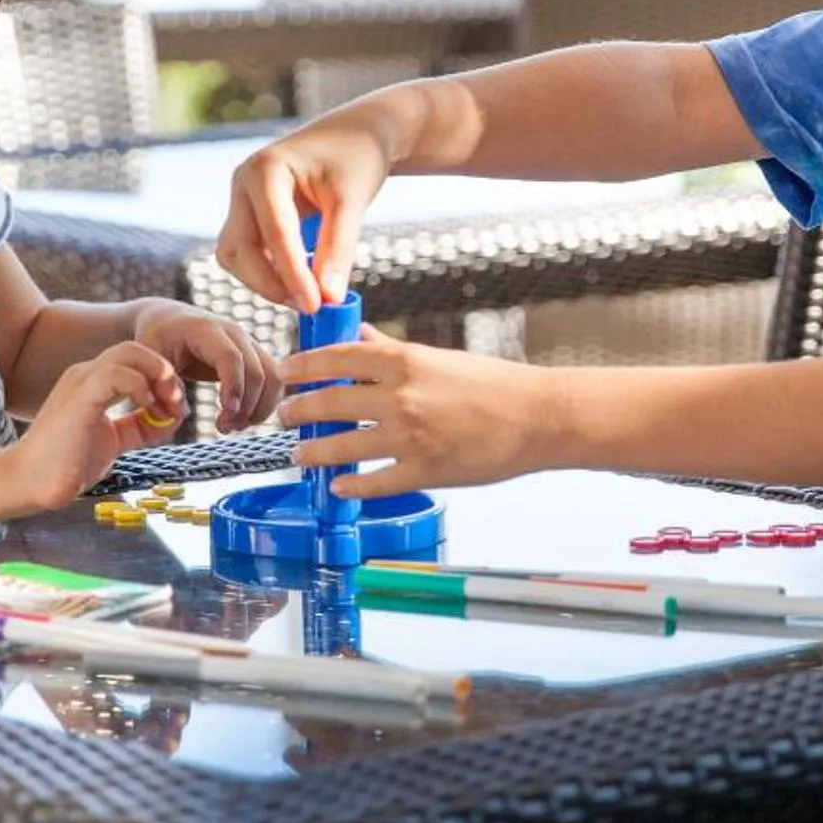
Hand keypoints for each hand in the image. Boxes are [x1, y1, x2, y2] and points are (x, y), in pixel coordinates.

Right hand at [7, 342, 182, 509]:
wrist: (30, 482)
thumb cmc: (67, 464)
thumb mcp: (114, 441)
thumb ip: (139, 427)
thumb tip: (170, 419)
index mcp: (92, 382)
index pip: (136, 361)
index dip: (163, 380)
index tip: (177, 410)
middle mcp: (86, 375)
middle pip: (136, 349)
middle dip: (166, 372)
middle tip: (178, 403)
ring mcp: (81, 382)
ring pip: (129, 352)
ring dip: (159, 375)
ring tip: (168, 406)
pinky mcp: (80, 397)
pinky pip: (115, 374)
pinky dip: (140, 386)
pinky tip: (147, 409)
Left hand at [133, 301, 282, 430]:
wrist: (168, 321)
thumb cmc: (156, 339)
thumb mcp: (149, 358)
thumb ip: (160, 385)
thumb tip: (180, 412)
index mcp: (205, 329)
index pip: (230, 357)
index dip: (233, 387)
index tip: (227, 415)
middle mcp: (233, 332)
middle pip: (257, 370)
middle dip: (247, 406)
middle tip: (224, 428)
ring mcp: (248, 343)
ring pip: (273, 376)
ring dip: (261, 408)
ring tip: (235, 426)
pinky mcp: (254, 355)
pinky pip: (273, 380)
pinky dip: (266, 403)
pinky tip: (245, 419)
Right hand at [218, 118, 396, 311]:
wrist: (356, 135)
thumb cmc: (356, 157)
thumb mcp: (352, 201)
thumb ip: (338, 249)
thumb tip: (329, 298)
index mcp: (265, 169)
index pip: (274, 232)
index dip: (293, 274)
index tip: (317, 305)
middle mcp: (243, 183)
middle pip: (239, 249)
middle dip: (270, 282)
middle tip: (311, 306)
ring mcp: (242, 199)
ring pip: (236, 256)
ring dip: (265, 281)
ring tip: (308, 295)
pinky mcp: (250, 215)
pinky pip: (248, 254)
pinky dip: (270, 272)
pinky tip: (302, 282)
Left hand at [276, 327, 561, 497]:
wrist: (539, 416)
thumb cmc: (494, 384)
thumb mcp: (439, 357)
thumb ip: (392, 351)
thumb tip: (361, 336)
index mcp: (406, 360)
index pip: (338, 357)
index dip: (304, 366)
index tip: (285, 372)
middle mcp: (402, 396)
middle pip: (330, 402)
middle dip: (298, 410)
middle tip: (283, 415)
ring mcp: (411, 436)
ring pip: (343, 446)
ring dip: (313, 451)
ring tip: (298, 453)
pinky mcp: (426, 471)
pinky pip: (375, 482)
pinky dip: (351, 485)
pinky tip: (338, 486)